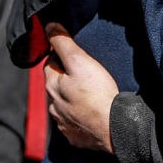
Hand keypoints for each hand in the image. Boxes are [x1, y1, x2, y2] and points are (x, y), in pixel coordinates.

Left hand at [44, 23, 118, 153]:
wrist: (113, 128)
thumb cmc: (97, 93)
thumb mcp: (80, 60)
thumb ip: (63, 43)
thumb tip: (49, 27)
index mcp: (52, 86)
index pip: (50, 63)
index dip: (61, 54)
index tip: (74, 52)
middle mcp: (53, 106)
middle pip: (56, 84)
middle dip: (65, 76)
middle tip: (84, 70)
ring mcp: (63, 123)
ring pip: (64, 104)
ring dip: (71, 96)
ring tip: (89, 91)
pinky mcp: (75, 136)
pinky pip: (73, 122)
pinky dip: (79, 115)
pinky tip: (90, 110)